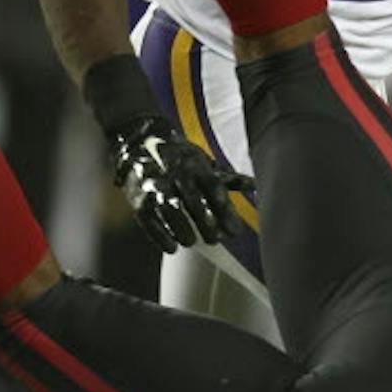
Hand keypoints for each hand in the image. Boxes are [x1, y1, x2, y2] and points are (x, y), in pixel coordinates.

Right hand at [106, 115, 252, 253]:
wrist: (137, 143)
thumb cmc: (179, 158)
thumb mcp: (203, 162)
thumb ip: (227, 178)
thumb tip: (255, 186)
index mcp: (195, 165)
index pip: (212, 186)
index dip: (223, 206)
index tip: (234, 229)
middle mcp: (176, 173)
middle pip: (191, 198)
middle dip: (204, 220)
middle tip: (216, 240)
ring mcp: (156, 185)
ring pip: (168, 207)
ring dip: (180, 227)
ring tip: (191, 242)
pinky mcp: (139, 198)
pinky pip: (148, 217)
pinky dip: (159, 234)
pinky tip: (172, 248)